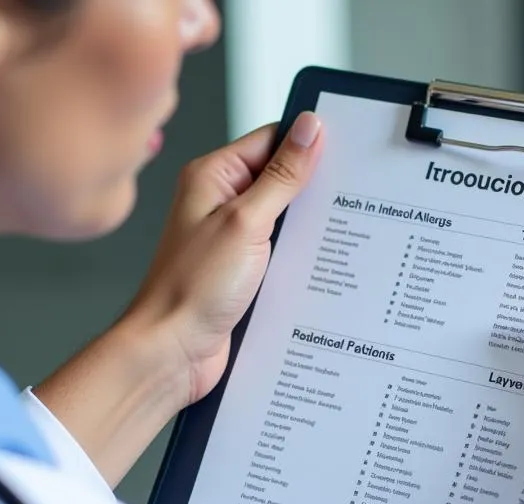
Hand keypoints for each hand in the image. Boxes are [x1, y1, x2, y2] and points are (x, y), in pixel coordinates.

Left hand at [124, 112, 324, 407]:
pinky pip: (279, 257)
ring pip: (284, 223)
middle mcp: (220, 205)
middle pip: (281, 182)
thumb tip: (308, 129)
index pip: (270, 141)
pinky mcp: (242, 276)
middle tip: (351, 198)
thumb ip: (281, 177)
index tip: (346, 152)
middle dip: (314, 192)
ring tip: (340, 236)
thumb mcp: (244, 222)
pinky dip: (299, 261)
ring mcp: (231, 242)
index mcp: (212, 177)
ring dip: (308, 232)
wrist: (171, 353)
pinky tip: (321, 268)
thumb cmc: (191, 289)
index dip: (307, 144)